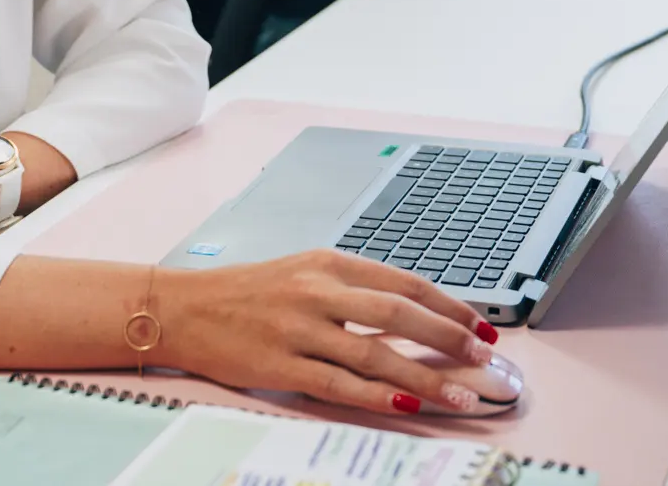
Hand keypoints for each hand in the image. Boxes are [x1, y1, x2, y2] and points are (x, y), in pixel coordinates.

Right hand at [157, 249, 498, 415]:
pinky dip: (378, 396)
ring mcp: (298, 329)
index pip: (404, 282)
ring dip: (425, 377)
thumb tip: (412, 316)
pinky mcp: (280, 365)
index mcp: (328, 263)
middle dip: (449, 337)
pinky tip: (406, 404)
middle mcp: (317, 291)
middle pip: (399, 314)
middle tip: (483, 357)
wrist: (184, 308)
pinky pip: (340, 384)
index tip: (481, 326)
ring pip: (376, 354)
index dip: (448, 305)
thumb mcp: (304, 272)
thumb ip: (353, 289)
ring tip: (459, 394)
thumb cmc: (247, 292)